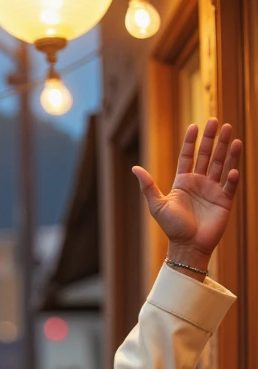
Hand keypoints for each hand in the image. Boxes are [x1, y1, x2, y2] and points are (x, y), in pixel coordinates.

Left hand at [132, 119, 240, 272]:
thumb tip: (134, 168)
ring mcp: (213, 190)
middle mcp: (200, 182)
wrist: (187, 247)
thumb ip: (148, 186)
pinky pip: (230, 185)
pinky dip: (232, 177)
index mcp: (183, 182)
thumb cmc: (172, 228)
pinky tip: (233, 168)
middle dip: (212, 139)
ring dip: (226, 150)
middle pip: (207, 155)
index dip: (191, 142)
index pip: (188, 156)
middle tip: (217, 121)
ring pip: (221, 164)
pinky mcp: (224, 200)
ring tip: (231, 133)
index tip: (194, 126)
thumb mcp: (158, 205)